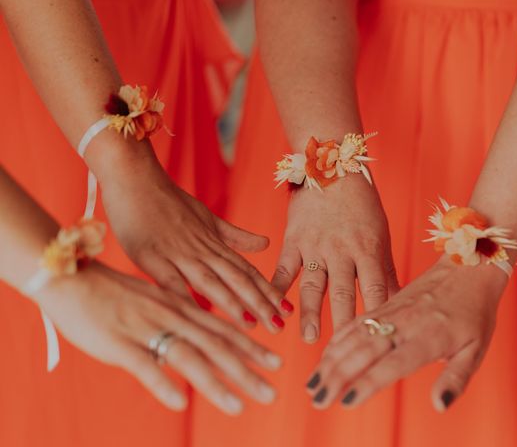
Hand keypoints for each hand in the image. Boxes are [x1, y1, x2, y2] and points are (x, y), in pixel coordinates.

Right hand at [34, 262, 281, 413]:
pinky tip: (180, 403)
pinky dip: (163, 384)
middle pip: (216, 346)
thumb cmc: (114, 292)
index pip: (224, 329)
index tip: (276, 363)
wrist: (72, 277)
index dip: (252, 348)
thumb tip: (200, 339)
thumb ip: (180, 317)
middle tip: (272, 393)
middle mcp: (172, 316)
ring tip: (238, 407)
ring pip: (189, 357)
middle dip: (247, 371)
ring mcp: (147, 328)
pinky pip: (144, 365)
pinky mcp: (119, 342)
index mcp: (181, 306)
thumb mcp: (156, 298)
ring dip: (216, 384)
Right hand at [99, 158, 291, 332]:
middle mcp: (201, 250)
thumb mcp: (207, 218)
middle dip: (259, 303)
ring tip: (252, 324)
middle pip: (236, 279)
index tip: (287, 309)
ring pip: (210, 281)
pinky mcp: (151, 256)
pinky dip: (184, 298)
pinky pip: (170, 281)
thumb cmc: (168, 199)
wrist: (134, 177)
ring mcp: (177, 253)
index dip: (267, 290)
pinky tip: (197, 317)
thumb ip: (235, 235)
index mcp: (214, 243)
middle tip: (280, 325)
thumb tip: (265, 244)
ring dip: (231, 304)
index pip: (247, 270)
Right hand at [272, 175, 398, 342]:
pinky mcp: (294, 240)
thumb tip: (399, 302)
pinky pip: (283, 267)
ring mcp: (316, 246)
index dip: (377, 315)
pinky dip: (276, 287)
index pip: (376, 289)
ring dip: (311, 313)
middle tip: (345, 353)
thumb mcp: (381, 234)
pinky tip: (271, 307)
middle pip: (345, 293)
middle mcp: (342, 250)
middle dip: (344, 323)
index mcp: (369, 248)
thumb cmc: (363, 204)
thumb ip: (386, 270)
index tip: (379, 341)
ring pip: (313, 285)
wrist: (332, 167)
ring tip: (309, 338)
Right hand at [305, 256, 506, 410]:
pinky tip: (324, 355)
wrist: (468, 267)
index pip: (392, 364)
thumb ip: (456, 378)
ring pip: (354, 336)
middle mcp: (404, 323)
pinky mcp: (384, 304)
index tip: (347, 401)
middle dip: (337, 375)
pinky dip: (336, 340)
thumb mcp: (476, 349)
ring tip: (313, 383)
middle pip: (364, 351)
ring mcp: (391, 312)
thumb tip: (439, 406)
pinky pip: (355, 322)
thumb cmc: (475, 313)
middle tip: (318, 399)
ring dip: (330, 359)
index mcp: (427, 337)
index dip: (368, 383)